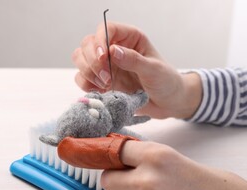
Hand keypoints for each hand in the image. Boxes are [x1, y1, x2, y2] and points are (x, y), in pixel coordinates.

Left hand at [58, 135, 246, 189]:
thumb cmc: (204, 184)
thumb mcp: (173, 158)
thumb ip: (143, 157)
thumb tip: (114, 155)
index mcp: (156, 157)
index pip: (114, 151)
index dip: (107, 154)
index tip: (92, 154)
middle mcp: (148, 181)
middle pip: (107, 179)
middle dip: (118, 181)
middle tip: (136, 183)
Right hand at [72, 22, 201, 118]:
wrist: (167, 103)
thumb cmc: (166, 82)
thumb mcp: (154, 70)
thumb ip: (134, 60)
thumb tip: (112, 51)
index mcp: (129, 38)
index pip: (106, 29)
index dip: (100, 41)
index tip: (103, 58)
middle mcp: (114, 49)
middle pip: (87, 44)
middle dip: (92, 61)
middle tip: (107, 78)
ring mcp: (105, 65)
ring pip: (80, 59)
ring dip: (88, 72)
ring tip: (106, 84)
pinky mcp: (100, 81)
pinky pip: (82, 79)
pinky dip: (86, 84)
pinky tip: (102, 91)